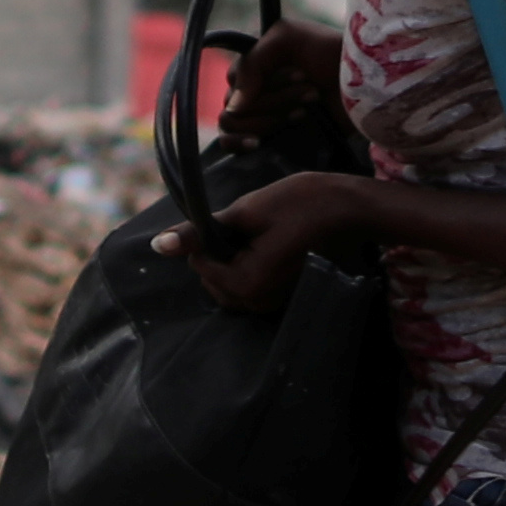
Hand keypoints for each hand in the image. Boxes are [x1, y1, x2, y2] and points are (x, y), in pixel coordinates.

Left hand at [186, 165, 379, 316]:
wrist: (348, 208)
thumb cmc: (299, 202)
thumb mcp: (245, 211)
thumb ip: (200, 232)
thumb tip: (157, 245)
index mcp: (246, 284)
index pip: (200, 265)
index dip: (208, 237)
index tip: (238, 219)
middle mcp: (258, 302)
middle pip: (212, 281)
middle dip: (218, 254)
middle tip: (249, 226)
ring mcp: (273, 302)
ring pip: (228, 286)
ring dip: (231, 261)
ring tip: (259, 235)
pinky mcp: (282, 296)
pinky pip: (248, 288)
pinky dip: (246, 268)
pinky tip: (267, 245)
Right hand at [233, 20, 343, 142]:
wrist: (365, 87)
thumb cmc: (330, 54)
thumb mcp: (287, 38)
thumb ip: (252, 63)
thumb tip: (233, 109)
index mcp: (258, 66)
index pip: (233, 78)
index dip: (263, 79)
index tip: (301, 73)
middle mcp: (256, 91)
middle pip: (236, 101)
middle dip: (276, 96)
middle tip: (311, 90)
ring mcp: (261, 117)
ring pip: (237, 123)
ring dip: (272, 115)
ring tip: (304, 111)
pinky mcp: (271, 141)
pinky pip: (231, 146)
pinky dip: (238, 143)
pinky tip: (257, 143)